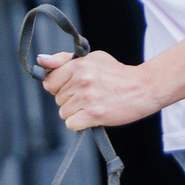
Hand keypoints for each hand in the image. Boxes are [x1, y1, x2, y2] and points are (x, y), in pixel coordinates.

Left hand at [36, 50, 161, 130]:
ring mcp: (87, 98)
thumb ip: (64, 60)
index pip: (49, 82)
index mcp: (78, 65)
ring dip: (76, 113)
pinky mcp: (94, 115)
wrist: (143, 88)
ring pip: (64, 113)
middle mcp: (81, 80)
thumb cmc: (117, 74)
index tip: (72, 86)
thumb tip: (41, 60)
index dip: (59, 86)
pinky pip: (71, 124)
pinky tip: (93, 115)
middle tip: (90, 95)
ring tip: (94, 104)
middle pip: (58, 99)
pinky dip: (80, 124)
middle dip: (70, 100)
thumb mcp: (92, 59)